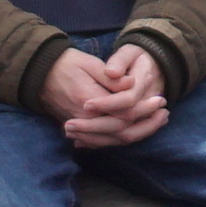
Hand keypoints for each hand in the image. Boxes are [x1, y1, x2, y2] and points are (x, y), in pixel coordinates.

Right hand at [45, 46, 167, 148]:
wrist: (40, 73)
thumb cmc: (67, 64)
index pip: (123, 113)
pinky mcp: (79, 129)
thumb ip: (111, 77)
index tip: (161, 100)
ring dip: (138, 134)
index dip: (144, 109)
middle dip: (147, 125)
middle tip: (165, 113)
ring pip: (113, 141)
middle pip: (121, 133)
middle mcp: (84, 119)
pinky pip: (101, 142)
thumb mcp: (90, 63)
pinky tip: (135, 132)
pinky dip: (119, 139)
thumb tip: (131, 84)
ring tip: (157, 122)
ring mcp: (80, 127)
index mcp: (88, 100)